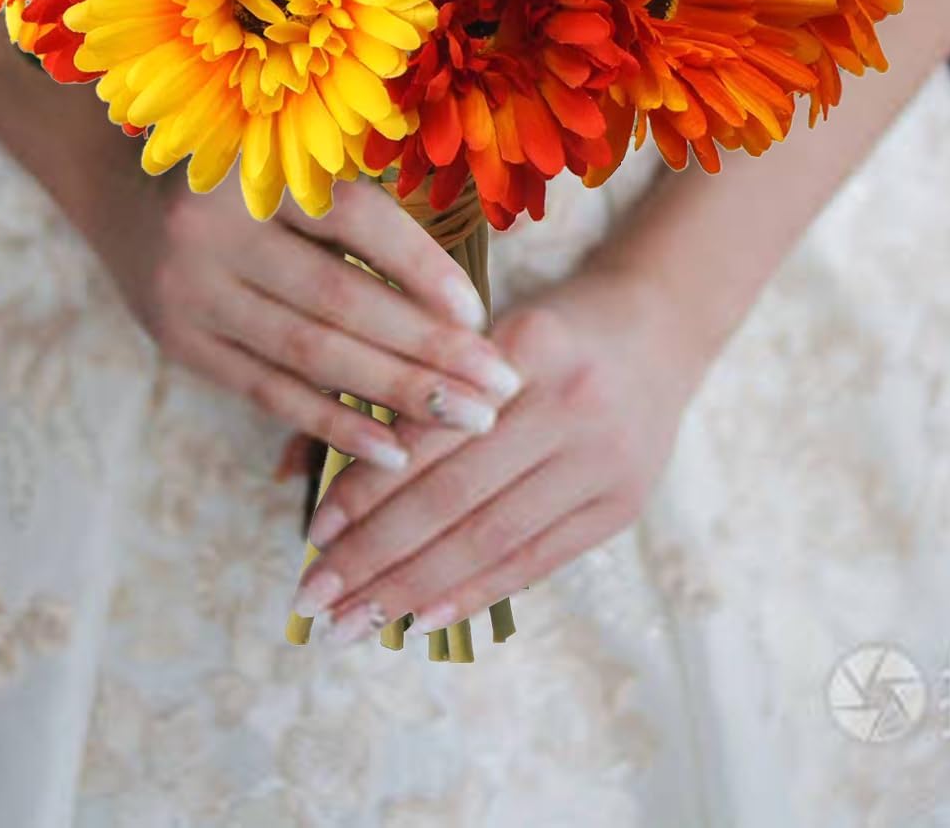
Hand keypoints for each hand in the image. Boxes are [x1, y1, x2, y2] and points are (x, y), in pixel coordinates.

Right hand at [86, 165, 523, 471]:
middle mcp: (214, 228)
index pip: (355, 219)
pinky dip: (334, 422)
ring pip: (309, 353)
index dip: (421, 267)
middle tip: (498, 387)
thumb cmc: (248, 181)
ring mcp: (190, 291)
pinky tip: (394, 449)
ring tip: (466, 419)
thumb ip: (361, 218)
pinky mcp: (181, 343)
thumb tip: (460, 308)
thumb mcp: (294, 169)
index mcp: (257, 167)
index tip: (480, 315)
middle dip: (428, 347)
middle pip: (339, 298)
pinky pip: (268, 392)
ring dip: (396, 392)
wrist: (122, 194)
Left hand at [289, 261, 706, 642]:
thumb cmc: (546, 330)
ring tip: (354, 622)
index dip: (368, 487)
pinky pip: (537, 559)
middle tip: (315, 599)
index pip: (432, 433)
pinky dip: (475, 592)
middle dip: (377, 555)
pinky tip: (421, 618)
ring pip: (491, 537)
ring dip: (415, 588)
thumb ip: (397, 394)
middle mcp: (570, 401)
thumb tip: (290, 468)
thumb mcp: (478, 334)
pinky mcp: (621, 504)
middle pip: (455, 495)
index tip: (314, 534)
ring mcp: (603, 459)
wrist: (659, 327)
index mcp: (525, 344)